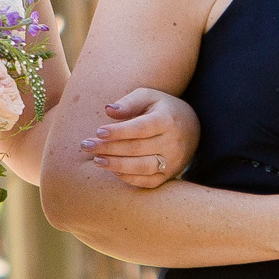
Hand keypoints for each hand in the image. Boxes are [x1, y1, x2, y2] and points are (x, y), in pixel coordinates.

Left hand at [81, 89, 199, 189]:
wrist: (192, 128)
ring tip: (96, 160)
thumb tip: (108, 111)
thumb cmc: (161, 108)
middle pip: (137, 148)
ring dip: (116, 165)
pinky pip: (147, 182)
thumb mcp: (149, 96)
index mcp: (167, 120)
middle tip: (85, 146)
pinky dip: (128, 178)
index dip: (119, 131)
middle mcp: (172, 143)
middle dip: (109, 148)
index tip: (98, 131)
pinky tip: (112, 170)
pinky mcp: (169, 175)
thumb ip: (129, 102)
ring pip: (142, 167)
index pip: (141, 128)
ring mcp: (172, 161)